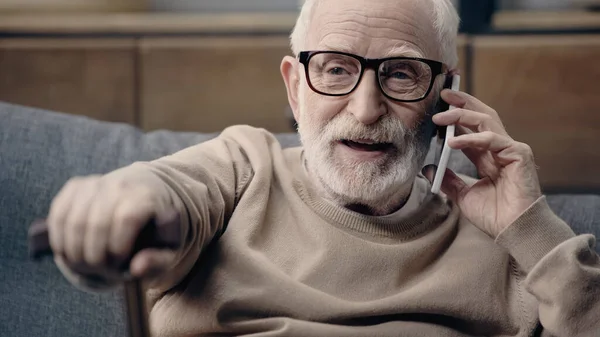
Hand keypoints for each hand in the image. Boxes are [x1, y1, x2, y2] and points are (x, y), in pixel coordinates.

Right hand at [48, 175, 175, 281]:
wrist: (147, 193)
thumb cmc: (156, 229)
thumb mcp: (168, 248)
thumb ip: (158, 261)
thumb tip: (136, 269)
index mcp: (147, 196)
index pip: (126, 219)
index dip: (118, 247)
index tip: (120, 263)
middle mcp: (120, 184)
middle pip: (96, 223)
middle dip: (94, 256)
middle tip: (100, 271)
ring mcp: (95, 182)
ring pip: (73, 221)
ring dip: (74, 251)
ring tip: (86, 266)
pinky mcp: (76, 185)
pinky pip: (58, 213)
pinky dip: (59, 238)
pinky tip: (69, 253)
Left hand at [425, 89, 542, 237]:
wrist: (513, 230)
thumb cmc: (494, 215)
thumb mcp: (462, 195)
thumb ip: (448, 180)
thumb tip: (429, 168)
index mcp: (487, 157)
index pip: (471, 129)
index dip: (455, 117)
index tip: (437, 109)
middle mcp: (499, 149)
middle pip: (481, 116)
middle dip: (462, 103)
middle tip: (443, 94)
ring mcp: (511, 149)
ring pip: (486, 121)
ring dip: (462, 115)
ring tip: (440, 117)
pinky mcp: (519, 154)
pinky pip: (492, 139)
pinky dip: (471, 138)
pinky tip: (452, 142)